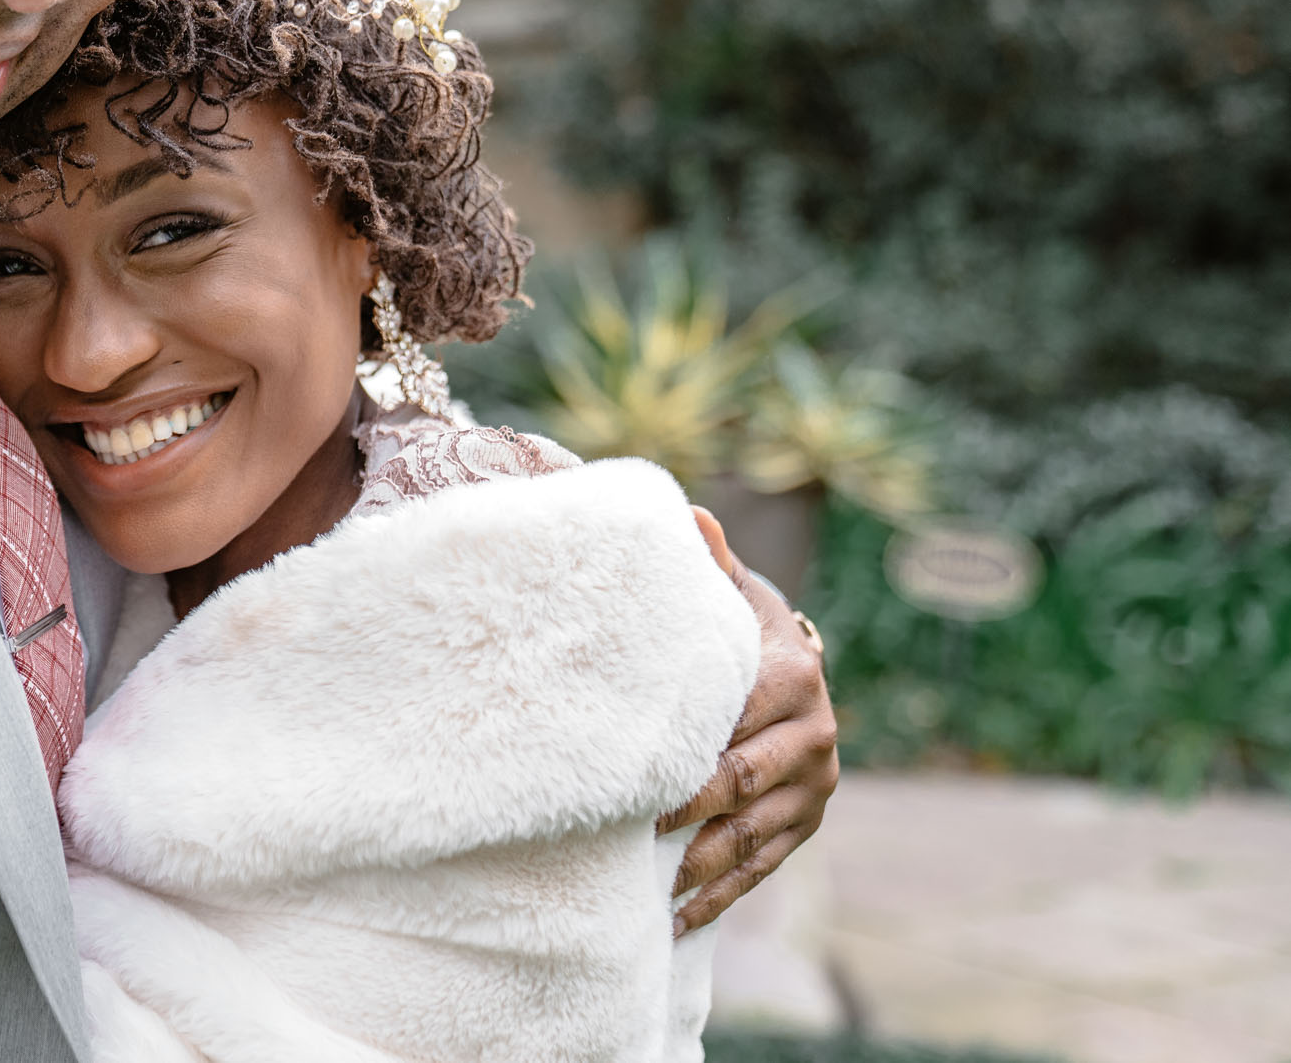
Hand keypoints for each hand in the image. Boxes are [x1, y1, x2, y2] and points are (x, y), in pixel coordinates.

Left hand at [657, 559, 838, 934]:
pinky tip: (673, 919)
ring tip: (644, 893)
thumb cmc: (734, 627)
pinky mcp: (807, 825)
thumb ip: (708, 562)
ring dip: (696, 869)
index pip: (731, 724)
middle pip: (737, 785)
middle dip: (680, 815)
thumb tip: (690, 516)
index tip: (626, 780)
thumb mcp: (729, 593)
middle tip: (621, 835)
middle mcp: (814, 734)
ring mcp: (815, 787)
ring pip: (749, 837)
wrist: (789, 663)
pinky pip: (761, 870)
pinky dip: (718, 898)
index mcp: (791, 675)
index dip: (680, 756)